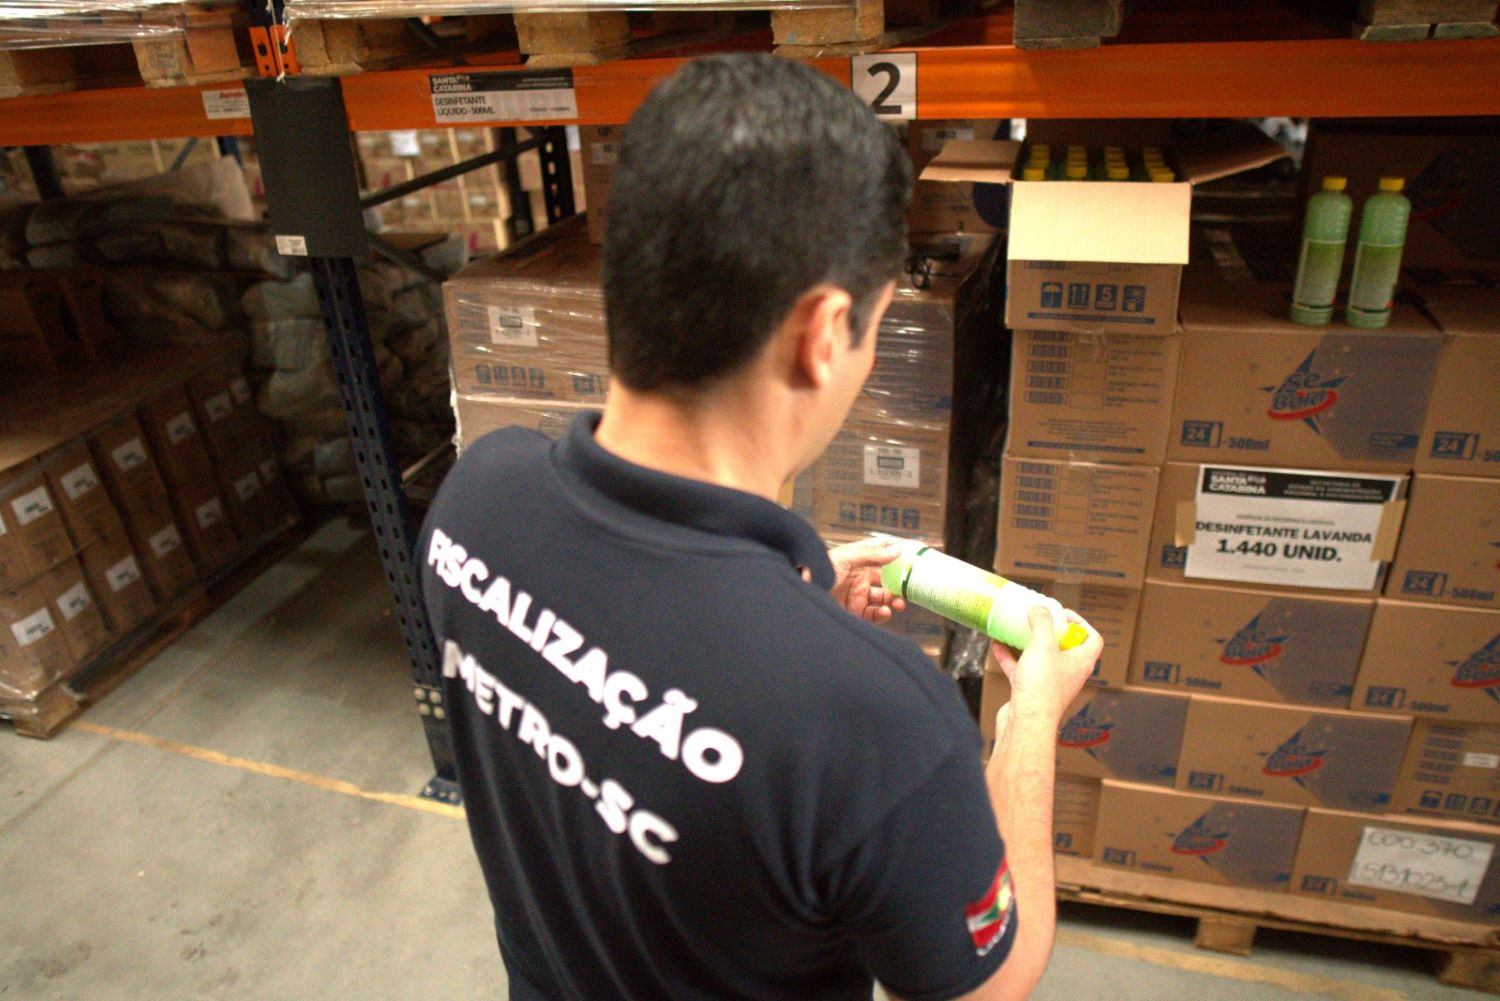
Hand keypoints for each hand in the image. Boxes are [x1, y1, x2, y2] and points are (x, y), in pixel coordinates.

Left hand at [826, 539, 907, 623]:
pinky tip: (885, 611)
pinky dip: (883, 614)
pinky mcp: (854, 614)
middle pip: (886, 583)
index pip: (882, 561)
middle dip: (899, 586)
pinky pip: (874, 615)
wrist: (802, 591)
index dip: (897, 563)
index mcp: (857, 563)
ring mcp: (857, 597)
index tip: (913, 565)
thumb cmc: (818, 569)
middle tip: (909, 590)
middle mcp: (859, 580)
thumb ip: (872, 554)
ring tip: (899, 603)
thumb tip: (896, 550)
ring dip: (894, 601)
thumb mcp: (846, 557)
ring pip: (883, 600)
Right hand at [989, 606, 1102, 723]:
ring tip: (1017, 629)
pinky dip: (1012, 657)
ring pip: (1042, 658)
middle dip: (1050, 631)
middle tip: (1038, 619)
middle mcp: (1069, 673)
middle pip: (1065, 646)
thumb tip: (1040, 610)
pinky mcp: (1032, 691)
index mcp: (1081, 661)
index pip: (1092, 638)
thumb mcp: (1043, 645)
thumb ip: (1042, 623)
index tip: (1063, 614)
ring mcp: (1050, 683)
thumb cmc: (1041, 688)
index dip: (1081, 623)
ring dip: (1029, 643)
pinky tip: (998, 646)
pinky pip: (1023, 669)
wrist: (1026, 722)